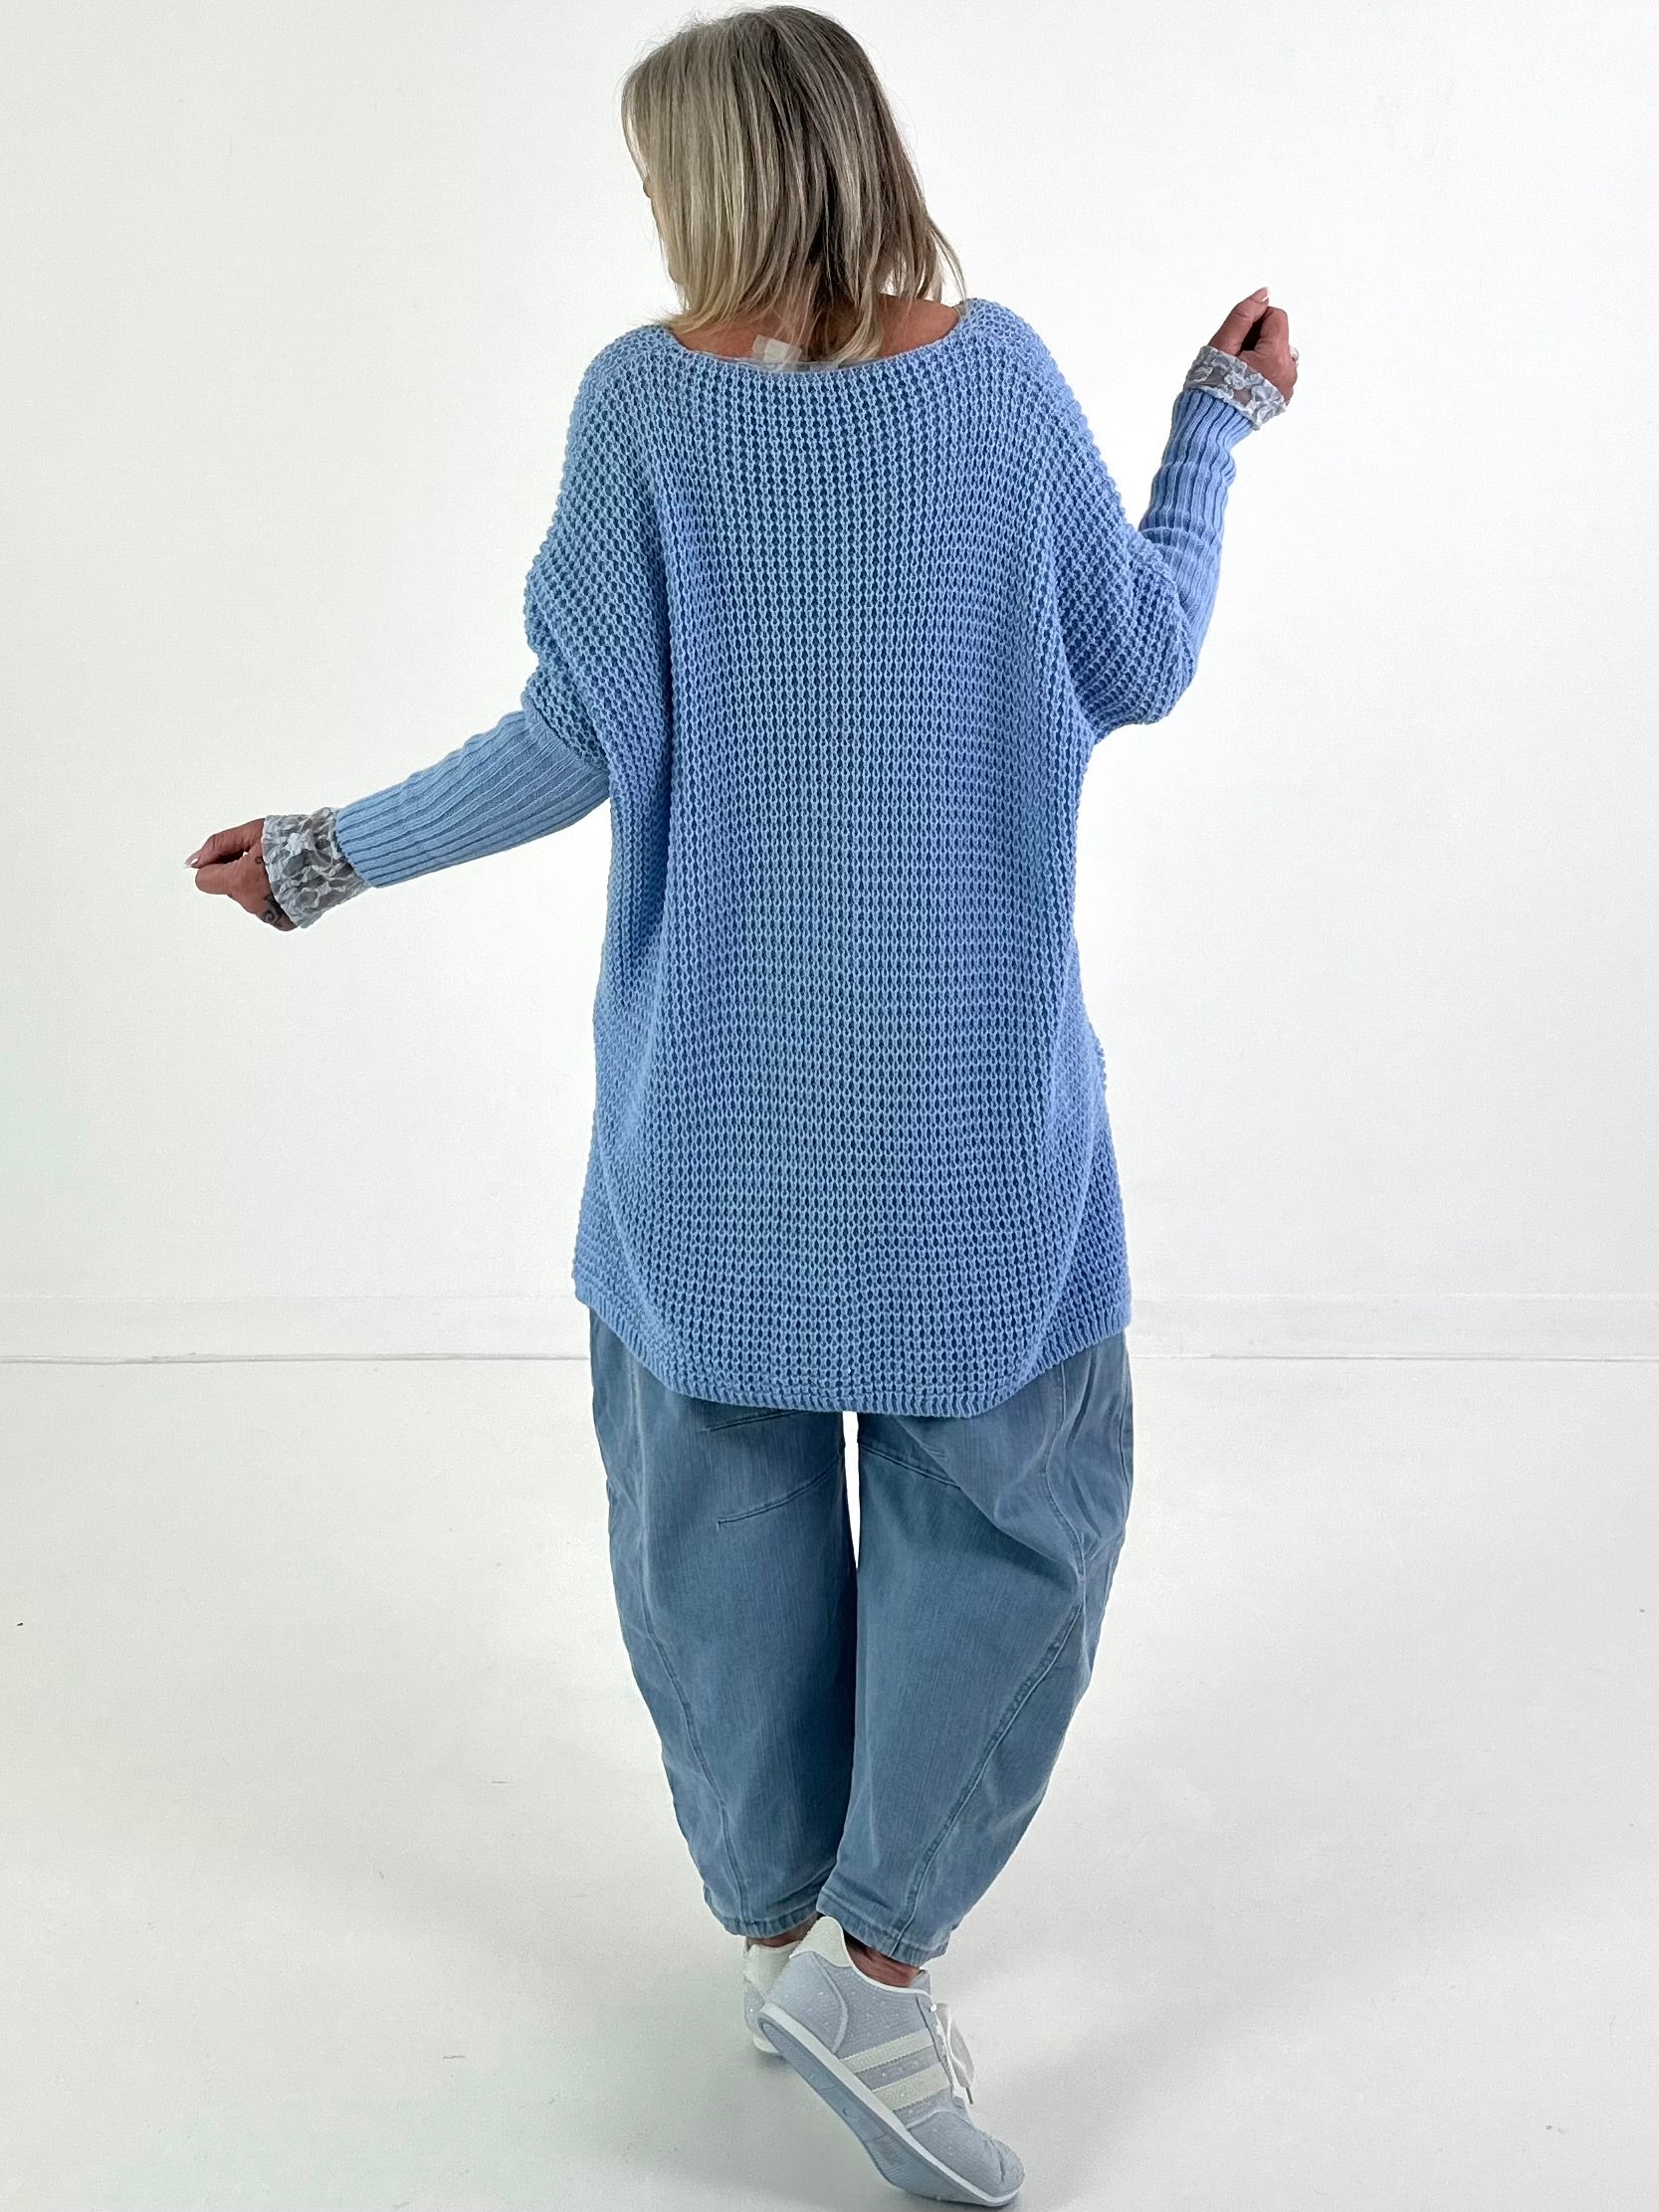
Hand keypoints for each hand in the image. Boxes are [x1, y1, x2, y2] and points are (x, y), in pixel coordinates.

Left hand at [186, 818, 295, 930]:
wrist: (338, 855)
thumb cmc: (298, 839)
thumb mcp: (253, 831)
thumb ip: (218, 846)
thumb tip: (194, 862)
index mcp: (241, 882)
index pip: (204, 880)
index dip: (216, 864)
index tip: (235, 855)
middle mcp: (253, 904)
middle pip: (230, 889)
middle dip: (241, 873)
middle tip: (268, 857)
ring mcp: (271, 916)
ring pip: (250, 899)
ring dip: (260, 885)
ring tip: (286, 869)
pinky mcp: (286, 923)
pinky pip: (269, 909)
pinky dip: (276, 897)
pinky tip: (293, 883)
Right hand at [1209, 286, 1297, 405]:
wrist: (1208, 425)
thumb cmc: (1211, 389)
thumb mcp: (1222, 343)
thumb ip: (1244, 314)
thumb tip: (1264, 294)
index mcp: (1276, 357)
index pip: (1275, 316)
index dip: (1253, 321)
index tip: (1236, 338)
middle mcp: (1288, 373)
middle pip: (1278, 335)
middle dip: (1256, 339)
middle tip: (1234, 358)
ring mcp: (1286, 387)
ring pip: (1277, 353)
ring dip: (1260, 354)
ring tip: (1238, 372)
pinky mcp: (1282, 397)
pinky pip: (1277, 372)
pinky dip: (1263, 371)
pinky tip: (1244, 382)